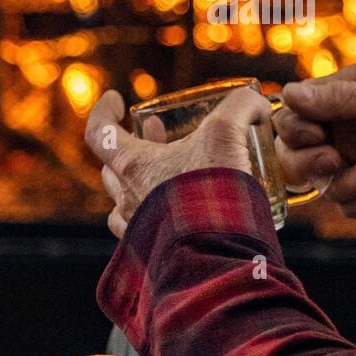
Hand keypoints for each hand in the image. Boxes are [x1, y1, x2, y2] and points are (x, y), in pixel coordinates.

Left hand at [85, 86, 271, 238]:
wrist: (219, 256)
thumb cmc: (212, 191)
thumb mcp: (227, 133)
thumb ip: (241, 108)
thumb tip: (257, 103)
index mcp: (133, 167)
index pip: (99, 132)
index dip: (103, 111)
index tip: (114, 99)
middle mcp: (128, 200)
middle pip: (112, 167)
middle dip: (133, 144)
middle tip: (155, 131)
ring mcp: (139, 231)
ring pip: (126, 202)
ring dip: (141, 182)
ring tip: (166, 173)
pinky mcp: (156, 256)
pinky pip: (144, 233)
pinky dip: (155, 216)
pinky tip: (177, 213)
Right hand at [273, 63, 355, 217]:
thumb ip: (339, 100)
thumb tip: (287, 93)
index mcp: (346, 91)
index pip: (293, 110)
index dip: (294, 126)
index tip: (315, 134)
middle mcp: (344, 124)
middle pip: (293, 149)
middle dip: (308, 160)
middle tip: (334, 158)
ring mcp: (355, 157)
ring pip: (318, 182)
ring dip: (350, 181)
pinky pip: (345, 203)